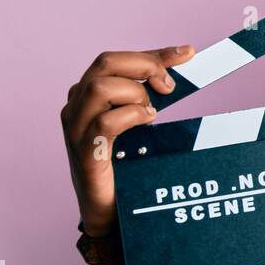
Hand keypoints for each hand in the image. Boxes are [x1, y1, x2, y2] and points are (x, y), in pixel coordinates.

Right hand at [61, 45, 195, 264]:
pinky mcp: (84, 153)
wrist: (109, 212)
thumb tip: (175, 75)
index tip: (188, 52)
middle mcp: (76, 107)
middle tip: (170, 86)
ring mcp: (76, 129)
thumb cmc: (125, 166)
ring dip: (136, 93)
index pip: (118, 60)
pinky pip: (104, 123)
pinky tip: (146, 122)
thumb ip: (148, 99)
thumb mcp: (139, 125)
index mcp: (87, 96)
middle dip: (145, 65)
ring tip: (152, 113)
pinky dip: (130, 116)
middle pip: (105, 63)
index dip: (155, 54)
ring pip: (100, 87)